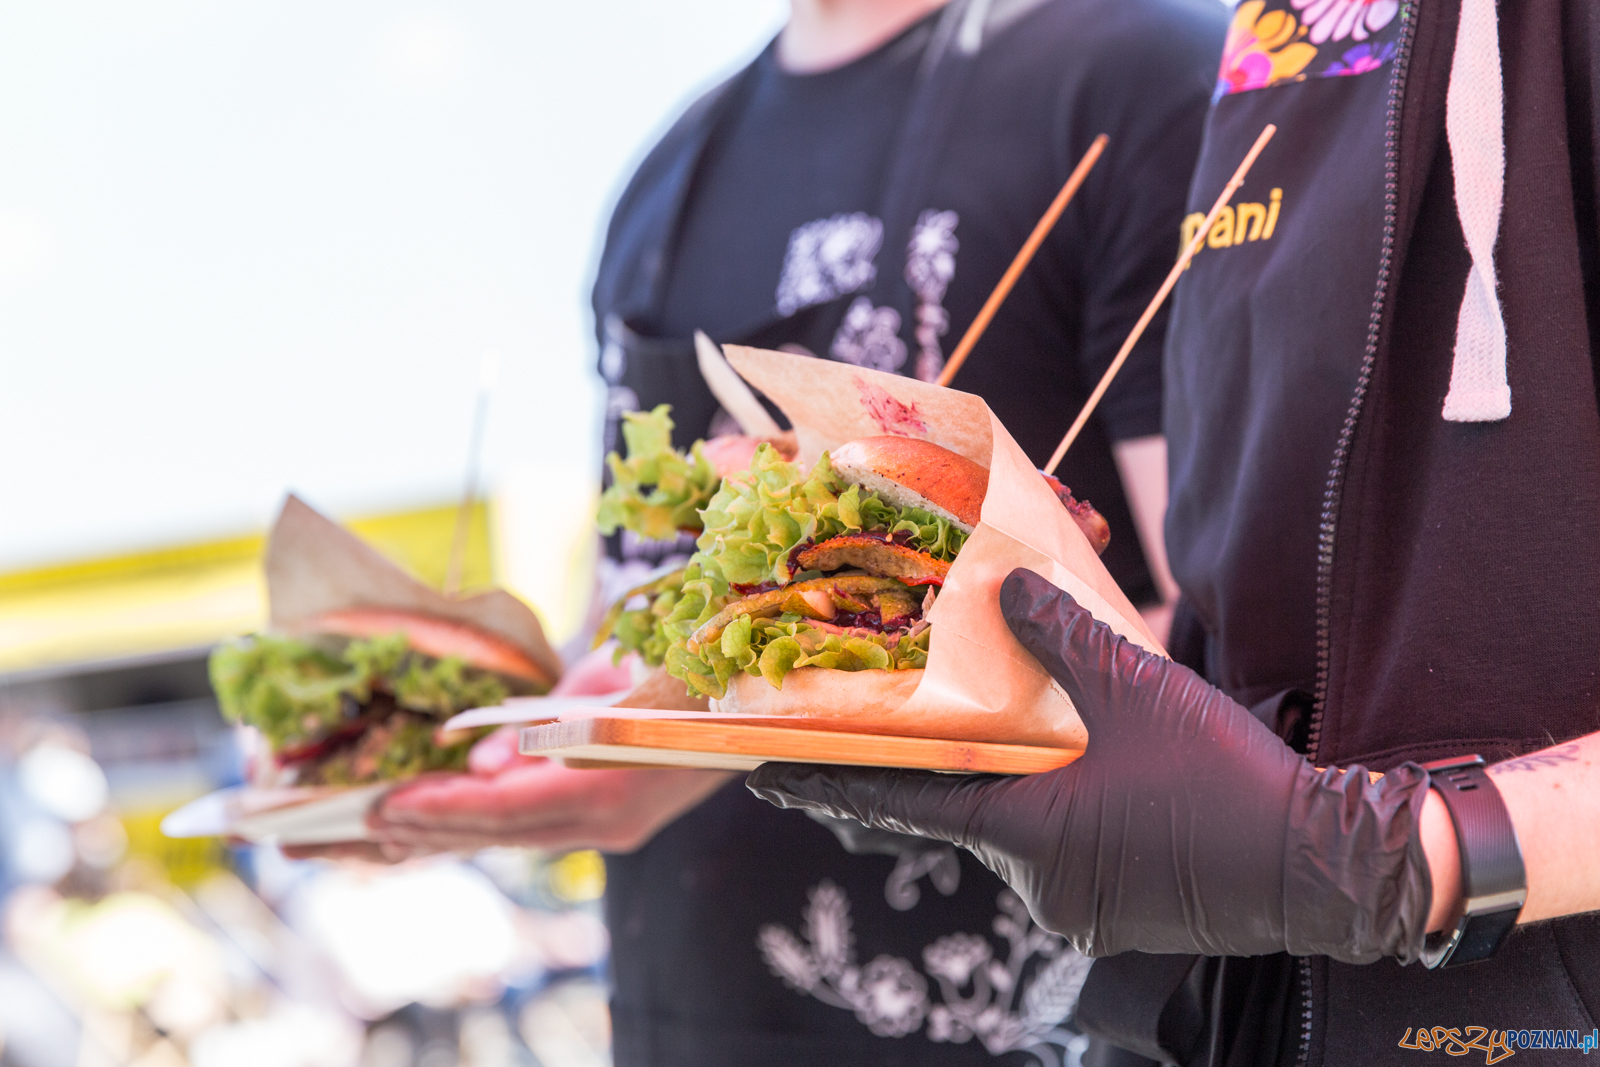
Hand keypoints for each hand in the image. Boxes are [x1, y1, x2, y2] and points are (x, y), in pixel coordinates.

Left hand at [368, 646, 730, 853]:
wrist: (758, 706)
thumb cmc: (691, 675)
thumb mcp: (617, 681)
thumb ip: (546, 721)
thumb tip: (479, 758)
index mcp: (615, 789)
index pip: (512, 809)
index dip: (444, 809)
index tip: (383, 804)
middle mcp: (608, 824)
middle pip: (499, 833)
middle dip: (423, 828)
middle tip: (349, 822)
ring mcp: (610, 830)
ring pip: (507, 838)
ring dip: (439, 834)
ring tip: (368, 834)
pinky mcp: (605, 823)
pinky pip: (525, 829)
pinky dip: (472, 827)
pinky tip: (426, 829)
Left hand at [748, 569, 1434, 961]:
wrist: (1328, 866)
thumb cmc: (1223, 778)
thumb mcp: (1136, 687)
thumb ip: (1059, 634)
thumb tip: (1000, 586)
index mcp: (1025, 830)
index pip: (899, 803)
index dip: (827, 783)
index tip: (762, 773)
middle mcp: (1037, 882)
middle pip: (965, 811)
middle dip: (950, 767)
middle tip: (923, 723)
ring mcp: (1077, 909)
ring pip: (1018, 830)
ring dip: (1019, 786)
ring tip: (1047, 741)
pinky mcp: (1114, 917)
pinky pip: (1062, 855)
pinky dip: (1061, 812)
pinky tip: (1097, 778)